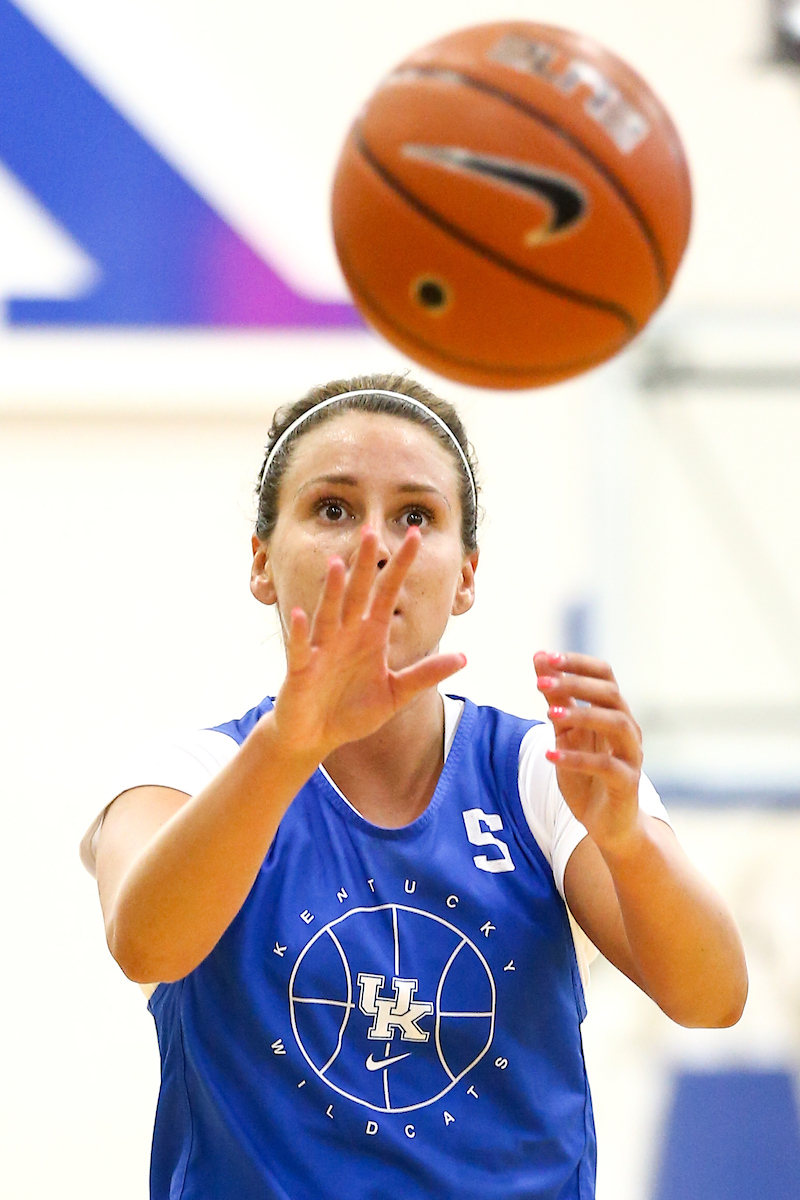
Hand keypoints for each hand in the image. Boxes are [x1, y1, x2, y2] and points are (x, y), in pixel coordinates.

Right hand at [272, 526, 465, 759]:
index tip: (415, 537)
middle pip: (358, 594)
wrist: (316, 736)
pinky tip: (300, 615)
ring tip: (339, 564)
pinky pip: (301, 648)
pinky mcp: (301, 670)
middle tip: (370, 531)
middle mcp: (346, 635)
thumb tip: (463, 658)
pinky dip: (301, 633)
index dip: (401, 566)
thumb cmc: (352, 712)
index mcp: (371, 636)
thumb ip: (424, 674)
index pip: (388, 593)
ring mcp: (323, 649)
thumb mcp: (395, 693)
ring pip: (329, 613)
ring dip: (333, 590)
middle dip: (365, 565)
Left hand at [533, 651, 642, 853]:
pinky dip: (578, 759)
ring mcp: (631, 755)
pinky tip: (551, 755)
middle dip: (576, 684)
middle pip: (610, 694)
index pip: (604, 675)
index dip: (577, 664)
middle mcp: (627, 729)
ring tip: (548, 714)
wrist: (610, 826)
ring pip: (617, 724)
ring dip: (582, 715)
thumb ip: (557, 700)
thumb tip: (539, 658)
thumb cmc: (588, 777)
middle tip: (540, 681)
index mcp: (614, 712)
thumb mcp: (567, 734)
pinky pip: (607, 766)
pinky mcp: (627, 783)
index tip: (546, 657)